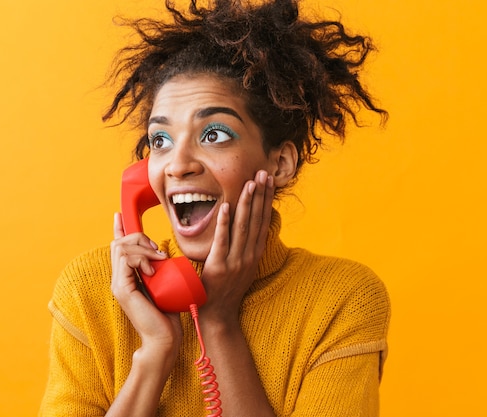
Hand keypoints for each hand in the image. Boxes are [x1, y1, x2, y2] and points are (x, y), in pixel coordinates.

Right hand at [110, 213, 182, 358]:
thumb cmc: (168, 315)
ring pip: (121, 247)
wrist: (164, 339)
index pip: (118, 248)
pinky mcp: (122, 288)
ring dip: (143, 248)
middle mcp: (119, 279)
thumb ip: (160, 270)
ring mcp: (118, 284)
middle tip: (159, 252)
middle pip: (119, 243)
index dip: (119, 230)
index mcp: (127, 277)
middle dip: (140, 238)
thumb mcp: (165, 284)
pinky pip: (126, 259)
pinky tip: (153, 270)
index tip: (119, 215)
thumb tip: (165, 255)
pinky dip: (141, 258)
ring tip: (159, 260)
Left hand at [199, 170, 274, 324]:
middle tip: (262, 173)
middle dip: (260, 194)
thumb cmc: (226, 289)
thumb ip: (245, 246)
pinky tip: (225, 207)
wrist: (218, 314)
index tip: (268, 181)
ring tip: (249, 183)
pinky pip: (222, 241)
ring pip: (243, 227)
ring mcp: (236, 261)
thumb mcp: (242, 266)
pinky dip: (224, 223)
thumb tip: (248, 225)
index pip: (263, 221)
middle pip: (256, 219)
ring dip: (246, 203)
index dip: (266, 200)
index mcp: (255, 253)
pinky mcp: (219, 267)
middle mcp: (249, 255)